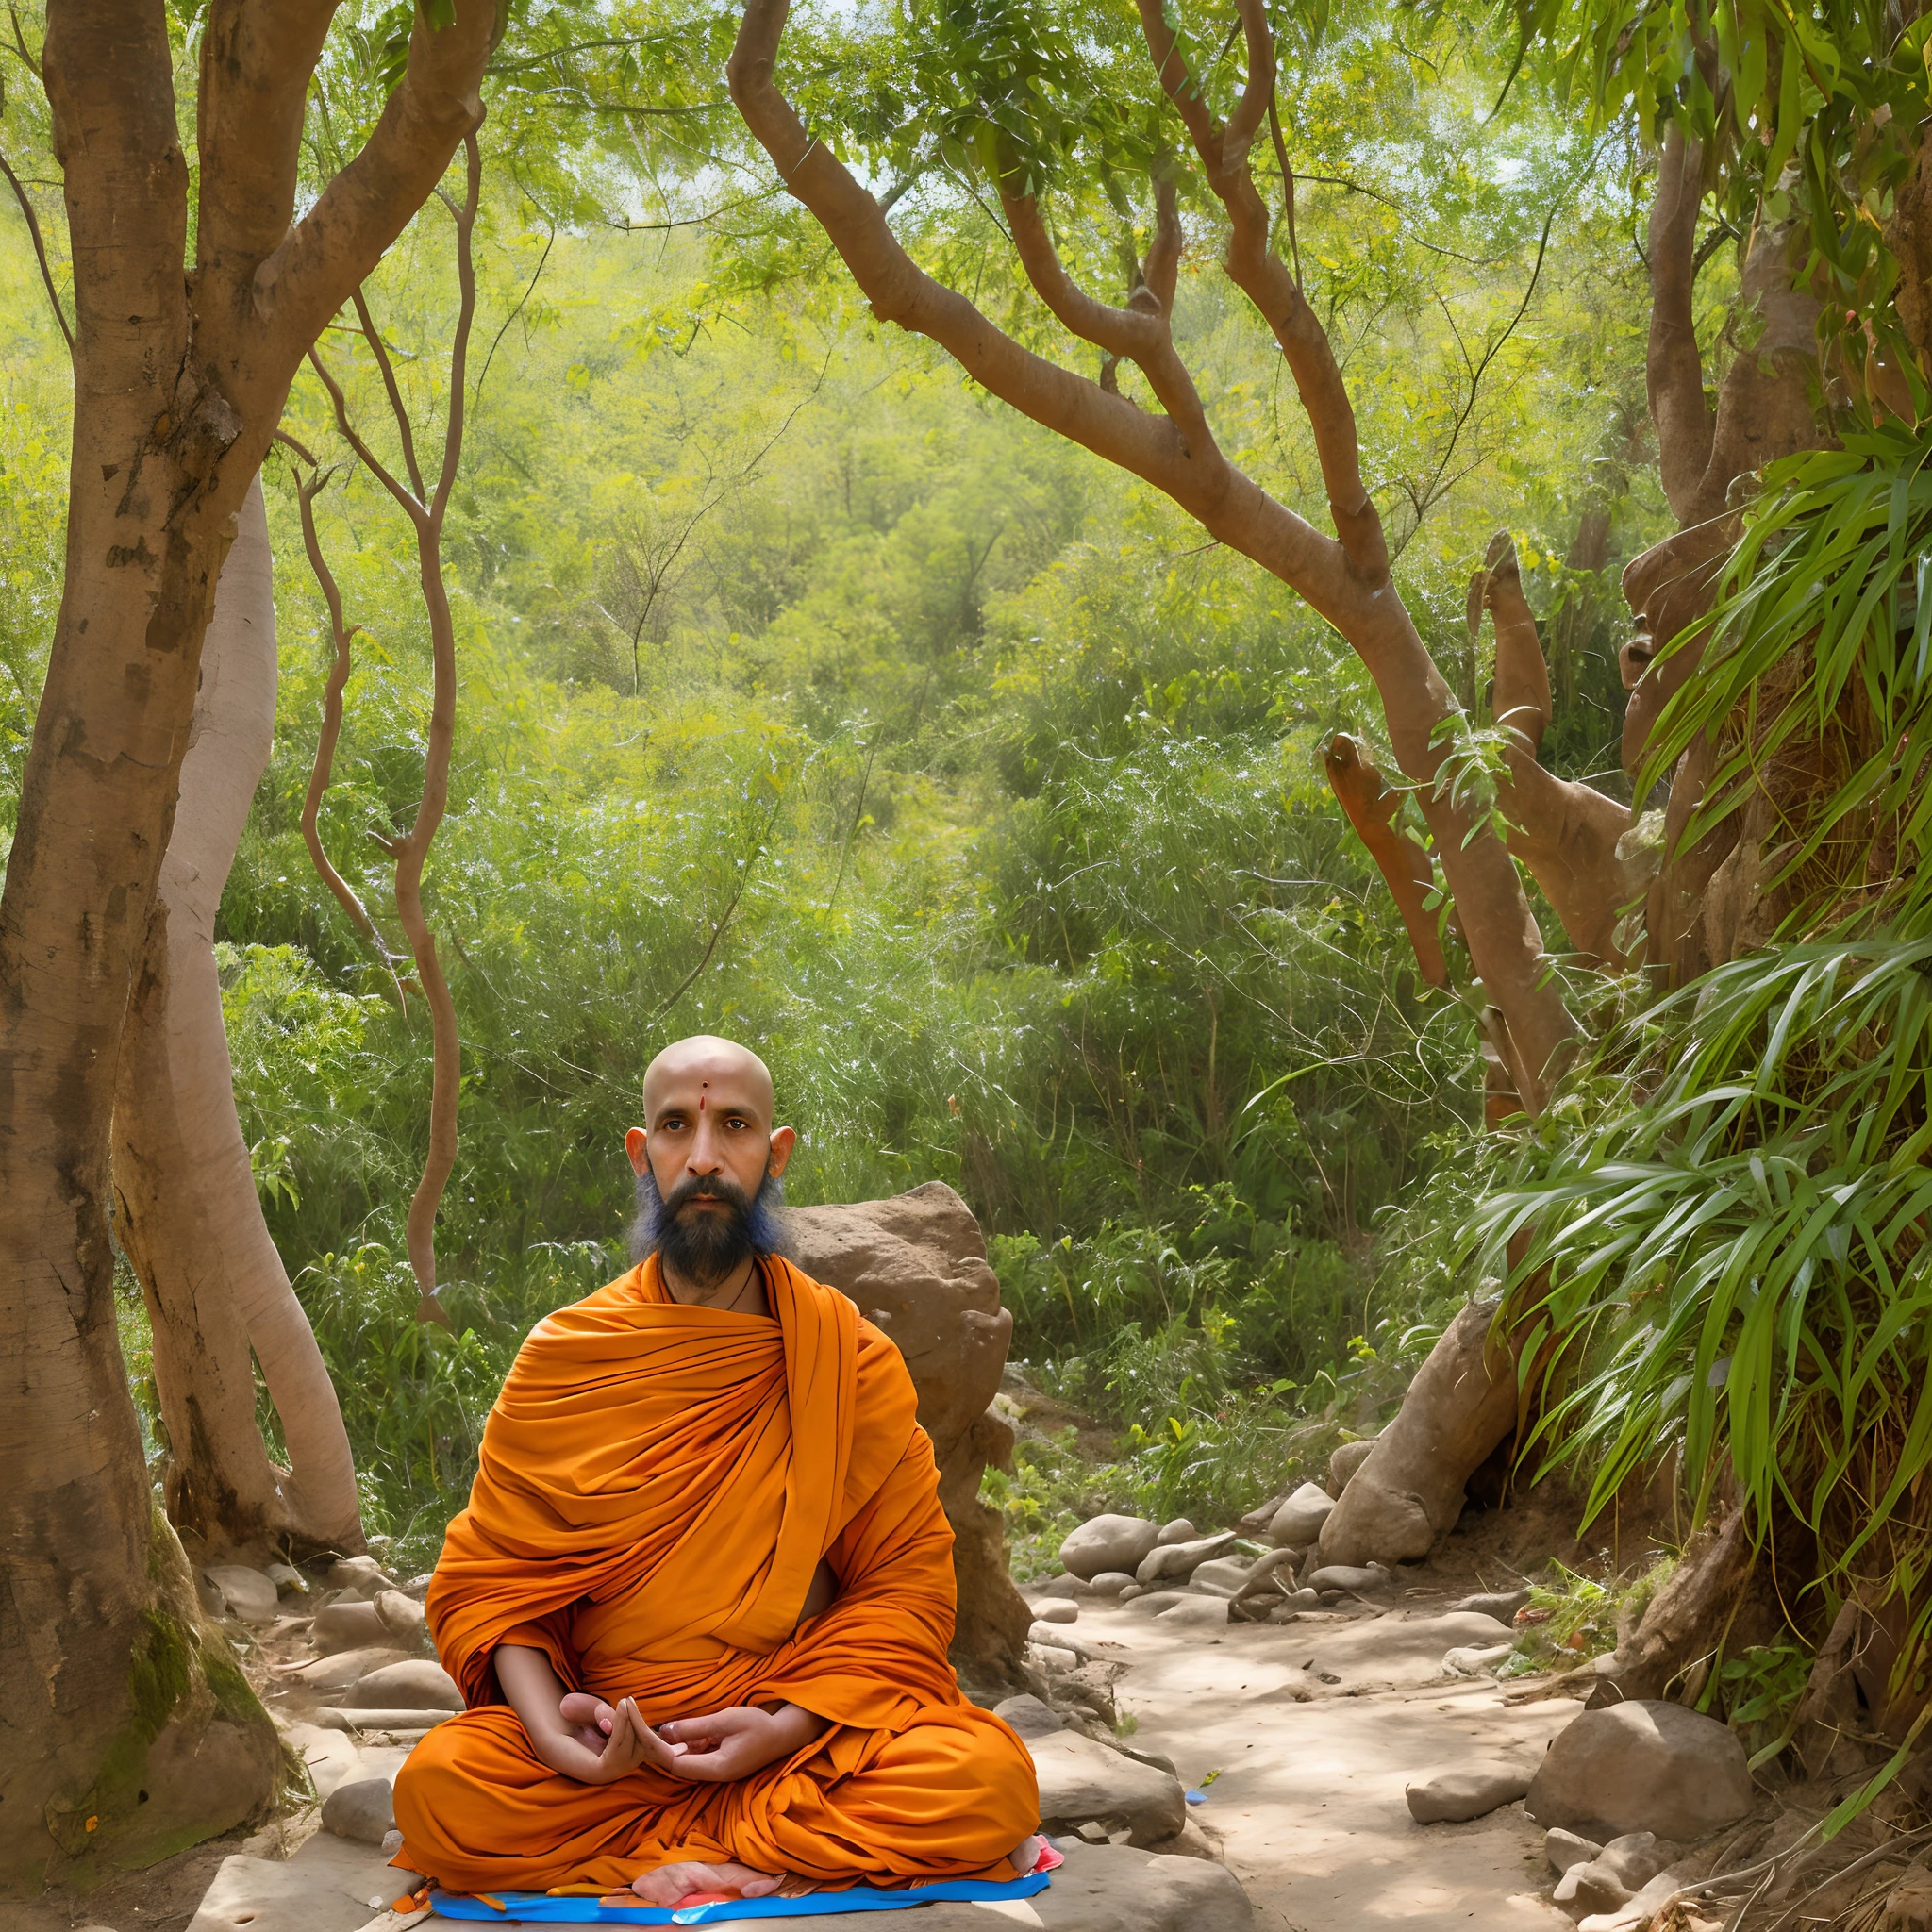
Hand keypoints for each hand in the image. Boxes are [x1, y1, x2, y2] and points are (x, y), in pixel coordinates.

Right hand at [495, 1645, 681, 1785]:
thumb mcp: (570, 1708)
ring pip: (639, 1755)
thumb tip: (611, 1719)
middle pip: (631, 1759)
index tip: (622, 1704)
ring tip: (633, 1706)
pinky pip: (643, 1749)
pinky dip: (650, 1736)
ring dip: (642, 1731)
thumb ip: (589, 1712)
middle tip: (629, 1701)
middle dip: (635, 1730)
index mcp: (583, 1767)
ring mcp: (614, 1769)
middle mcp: (601, 1774)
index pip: (613, 1761)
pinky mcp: (625, 1757)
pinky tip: (661, 1725)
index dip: (621, 1735)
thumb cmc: (561, 1714)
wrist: (554, 1723)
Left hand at [656, 1703, 827, 1781]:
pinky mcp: (718, 1764)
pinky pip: (694, 1756)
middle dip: (656, 1745)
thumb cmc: (758, 1725)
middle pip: (674, 1764)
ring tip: (654, 1724)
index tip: (640, 1727)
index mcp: (714, 1769)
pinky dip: (685, 1743)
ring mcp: (715, 1771)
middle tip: (640, 1724)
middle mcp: (712, 1775)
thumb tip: (665, 1730)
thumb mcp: (726, 1721)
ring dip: (670, 1743)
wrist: (784, 1735)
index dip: (654, 1746)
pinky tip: (680, 1729)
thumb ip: (695, 1727)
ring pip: (683, 1759)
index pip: (673, 1762)